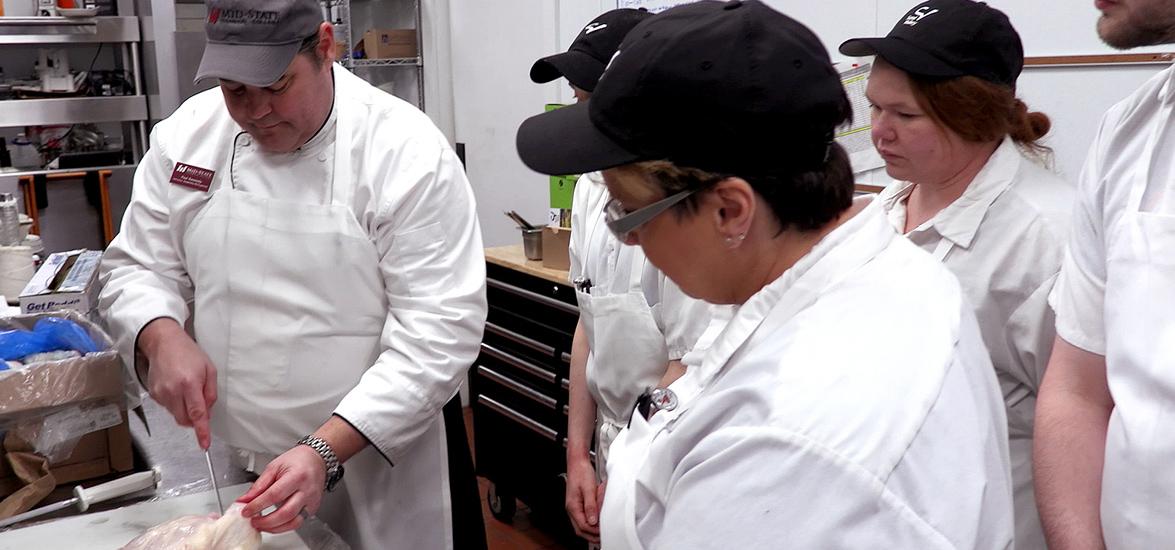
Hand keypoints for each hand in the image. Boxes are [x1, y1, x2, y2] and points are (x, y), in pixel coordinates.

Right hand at [139, 318, 216, 448]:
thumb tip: (207, 413)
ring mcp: (160, 393)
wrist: (163, 342)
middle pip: (184, 420)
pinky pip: (168, 407)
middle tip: (200, 404)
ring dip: (185, 410)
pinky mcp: (153, 394)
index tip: (204, 444)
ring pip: (176, 415)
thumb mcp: (209, 369)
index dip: (202, 431)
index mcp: (189, 384)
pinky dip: (176, 403)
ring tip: (187, 389)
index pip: (196, 414)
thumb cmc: (188, 353)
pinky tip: (177, 388)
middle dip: (194, 419)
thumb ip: (210, 393)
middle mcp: (173, 391)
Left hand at [237, 445, 325, 532]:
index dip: (258, 505)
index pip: (274, 495)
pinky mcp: (312, 509)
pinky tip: (273, 524)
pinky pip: (297, 523)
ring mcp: (311, 501)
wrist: (316, 460)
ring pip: (293, 523)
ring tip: (261, 525)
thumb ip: (259, 485)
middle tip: (253, 521)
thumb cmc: (297, 461)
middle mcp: (307, 490)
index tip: (246, 511)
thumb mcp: (274, 467)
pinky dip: (283, 527)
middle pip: (285, 513)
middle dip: (266, 521)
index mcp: (297, 476)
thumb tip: (245, 500)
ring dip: (274, 528)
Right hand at [564, 454, 599, 542]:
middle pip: (580, 529)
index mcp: (572, 506)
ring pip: (580, 526)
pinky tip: (596, 525)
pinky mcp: (578, 504)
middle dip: (591, 536)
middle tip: (603, 537)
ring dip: (590, 532)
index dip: (594, 531)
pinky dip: (589, 525)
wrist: (577, 462)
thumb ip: (590, 505)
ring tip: (600, 534)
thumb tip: (593, 521)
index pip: (583, 525)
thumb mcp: (588, 488)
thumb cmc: (581, 472)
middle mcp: (571, 508)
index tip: (604, 531)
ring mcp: (574, 507)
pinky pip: (582, 519)